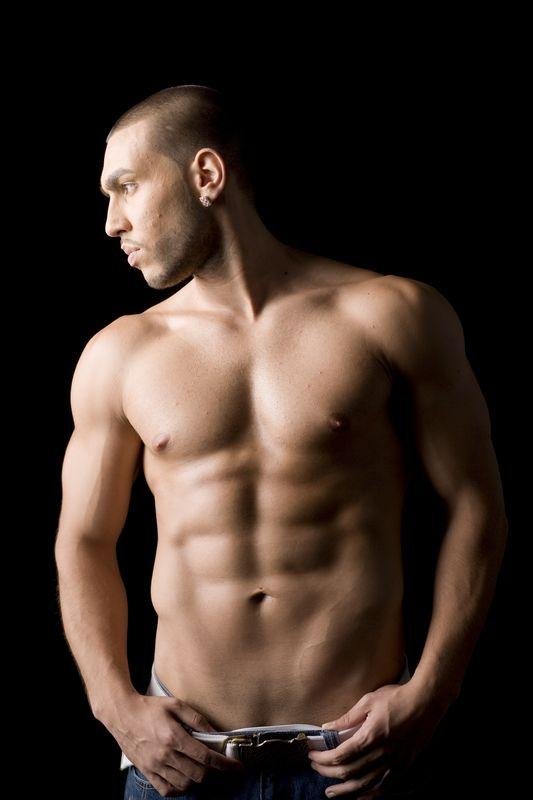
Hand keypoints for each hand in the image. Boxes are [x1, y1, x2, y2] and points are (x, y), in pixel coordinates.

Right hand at [111, 693, 244, 796]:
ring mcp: (155, 766)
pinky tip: (186, 780)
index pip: (205, 757)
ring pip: (184, 784)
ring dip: (199, 780)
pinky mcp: (147, 771)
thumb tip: (215, 733)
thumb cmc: (149, 707)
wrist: (122, 714)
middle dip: (215, 774)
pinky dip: (179, 788)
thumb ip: (197, 719)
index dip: (224, 765)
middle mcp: (165, 755)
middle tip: (224, 770)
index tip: (236, 768)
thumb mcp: (175, 704)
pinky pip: (166, 789)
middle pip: (197, 774)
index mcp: (174, 737)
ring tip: (205, 771)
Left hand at [308, 681, 442, 797]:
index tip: (311, 756)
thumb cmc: (396, 697)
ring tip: (330, 793)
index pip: (340, 755)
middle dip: (328, 773)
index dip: (323, 759)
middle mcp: (382, 754)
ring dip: (345, 791)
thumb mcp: (368, 701)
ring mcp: (395, 763)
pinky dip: (370, 795)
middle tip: (315, 769)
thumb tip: (327, 727)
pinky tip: (359, 796)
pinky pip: (385, 787)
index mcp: (371, 736)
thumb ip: (347, 718)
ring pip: (366, 785)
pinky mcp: (404, 766)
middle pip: (350, 772)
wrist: (426, 702)